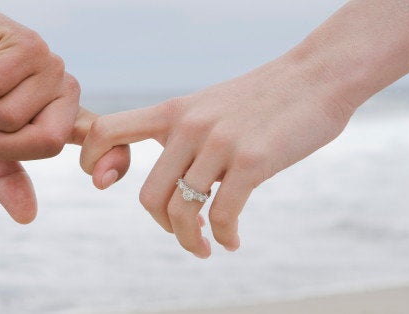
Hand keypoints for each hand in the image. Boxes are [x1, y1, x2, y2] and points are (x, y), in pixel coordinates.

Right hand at [0, 0, 128, 222]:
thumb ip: (6, 174)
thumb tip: (27, 218)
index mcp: (62, 117)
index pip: (105, 140)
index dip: (115, 160)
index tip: (101, 182)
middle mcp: (66, 93)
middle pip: (47, 141)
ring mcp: (51, 68)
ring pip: (11, 115)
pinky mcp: (30, 47)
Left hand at [79, 58, 352, 257]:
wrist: (315, 78)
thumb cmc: (261, 98)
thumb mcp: (208, 105)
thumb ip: (180, 132)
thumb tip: (167, 177)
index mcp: (172, 112)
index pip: (107, 131)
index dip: (93, 160)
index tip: (106, 182)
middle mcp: (189, 126)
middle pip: (149, 195)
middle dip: (163, 225)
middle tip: (183, 233)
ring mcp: (219, 143)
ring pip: (182, 211)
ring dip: (190, 241)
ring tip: (206, 248)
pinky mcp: (252, 160)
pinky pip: (222, 215)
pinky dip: (224, 237)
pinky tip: (232, 241)